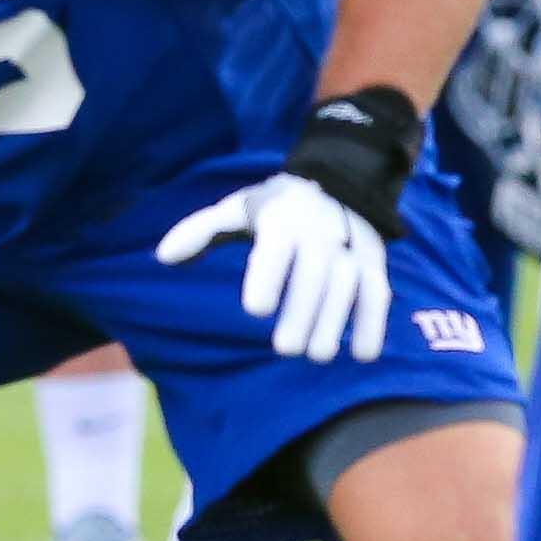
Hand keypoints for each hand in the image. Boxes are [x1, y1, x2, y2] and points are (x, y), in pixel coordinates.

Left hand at [157, 173, 391, 361]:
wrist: (337, 184)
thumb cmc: (275, 207)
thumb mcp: (236, 208)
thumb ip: (199, 231)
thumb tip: (162, 256)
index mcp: (283, 220)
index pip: (276, 249)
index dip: (268, 277)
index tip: (255, 310)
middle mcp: (320, 234)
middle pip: (315, 275)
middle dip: (303, 313)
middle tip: (285, 349)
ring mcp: (351, 249)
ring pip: (348, 287)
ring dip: (335, 324)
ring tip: (316, 355)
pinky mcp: (374, 264)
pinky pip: (378, 294)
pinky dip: (374, 324)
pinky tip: (362, 355)